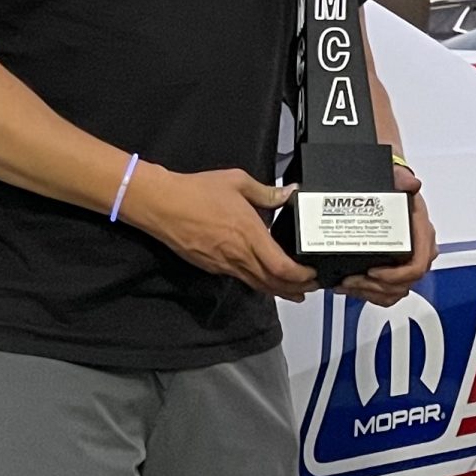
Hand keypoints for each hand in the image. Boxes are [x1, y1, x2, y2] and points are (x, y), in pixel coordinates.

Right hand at [121, 164, 318, 300]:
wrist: (163, 204)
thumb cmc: (197, 191)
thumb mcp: (237, 182)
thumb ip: (266, 191)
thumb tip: (288, 193)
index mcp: (250, 234)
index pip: (281, 267)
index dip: (301, 277)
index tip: (312, 275)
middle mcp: (239, 255)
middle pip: (272, 283)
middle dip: (295, 289)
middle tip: (310, 289)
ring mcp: (224, 264)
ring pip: (257, 285)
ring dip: (277, 291)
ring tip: (294, 292)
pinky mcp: (212, 267)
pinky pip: (241, 278)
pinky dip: (257, 283)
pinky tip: (263, 279)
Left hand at [338, 165, 437, 307]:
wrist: (389, 182)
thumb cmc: (394, 183)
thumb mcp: (396, 176)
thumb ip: (402, 177)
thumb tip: (410, 183)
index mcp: (421, 231)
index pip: (417, 264)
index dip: (395, 275)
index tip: (372, 272)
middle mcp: (418, 248)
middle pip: (404, 283)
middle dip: (375, 287)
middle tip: (351, 280)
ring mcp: (407, 259)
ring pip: (395, 291)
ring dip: (370, 293)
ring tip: (347, 285)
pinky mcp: (395, 266)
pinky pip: (388, 290)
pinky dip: (370, 293)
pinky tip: (351, 286)